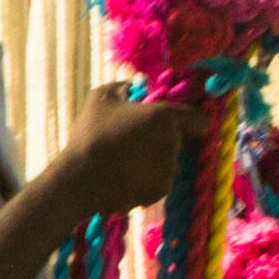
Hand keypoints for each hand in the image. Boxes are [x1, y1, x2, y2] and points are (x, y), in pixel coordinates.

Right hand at [55, 88, 202, 216]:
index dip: (189, 119)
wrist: (81, 180)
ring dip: (152, 158)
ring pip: (167, 161)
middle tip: (133, 137)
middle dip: (160, 138)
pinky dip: (145, 178)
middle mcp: (173, 145)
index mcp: (165, 118)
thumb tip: (132, 86)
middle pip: (177, 139)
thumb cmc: (92, 133)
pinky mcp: (159, 192)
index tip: (173, 121)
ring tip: (123, 159)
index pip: (198, 119)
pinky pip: (157, 180)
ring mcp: (168, 171)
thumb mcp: (101, 97)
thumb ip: (123, 87)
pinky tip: (123, 175)